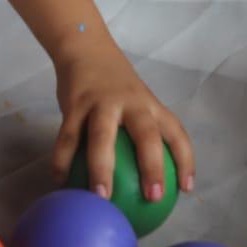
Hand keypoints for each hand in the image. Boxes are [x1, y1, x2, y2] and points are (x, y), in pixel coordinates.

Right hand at [50, 40, 195, 200]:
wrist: (85, 49)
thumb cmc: (114, 86)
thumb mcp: (136, 101)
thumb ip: (140, 133)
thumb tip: (144, 180)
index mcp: (150, 105)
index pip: (176, 132)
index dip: (185, 160)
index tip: (186, 189)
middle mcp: (131, 103)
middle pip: (146, 135)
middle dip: (152, 166)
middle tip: (153, 197)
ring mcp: (101, 102)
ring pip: (102, 137)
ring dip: (102, 169)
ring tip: (101, 198)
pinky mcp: (75, 103)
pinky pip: (67, 138)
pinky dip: (62, 162)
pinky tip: (60, 183)